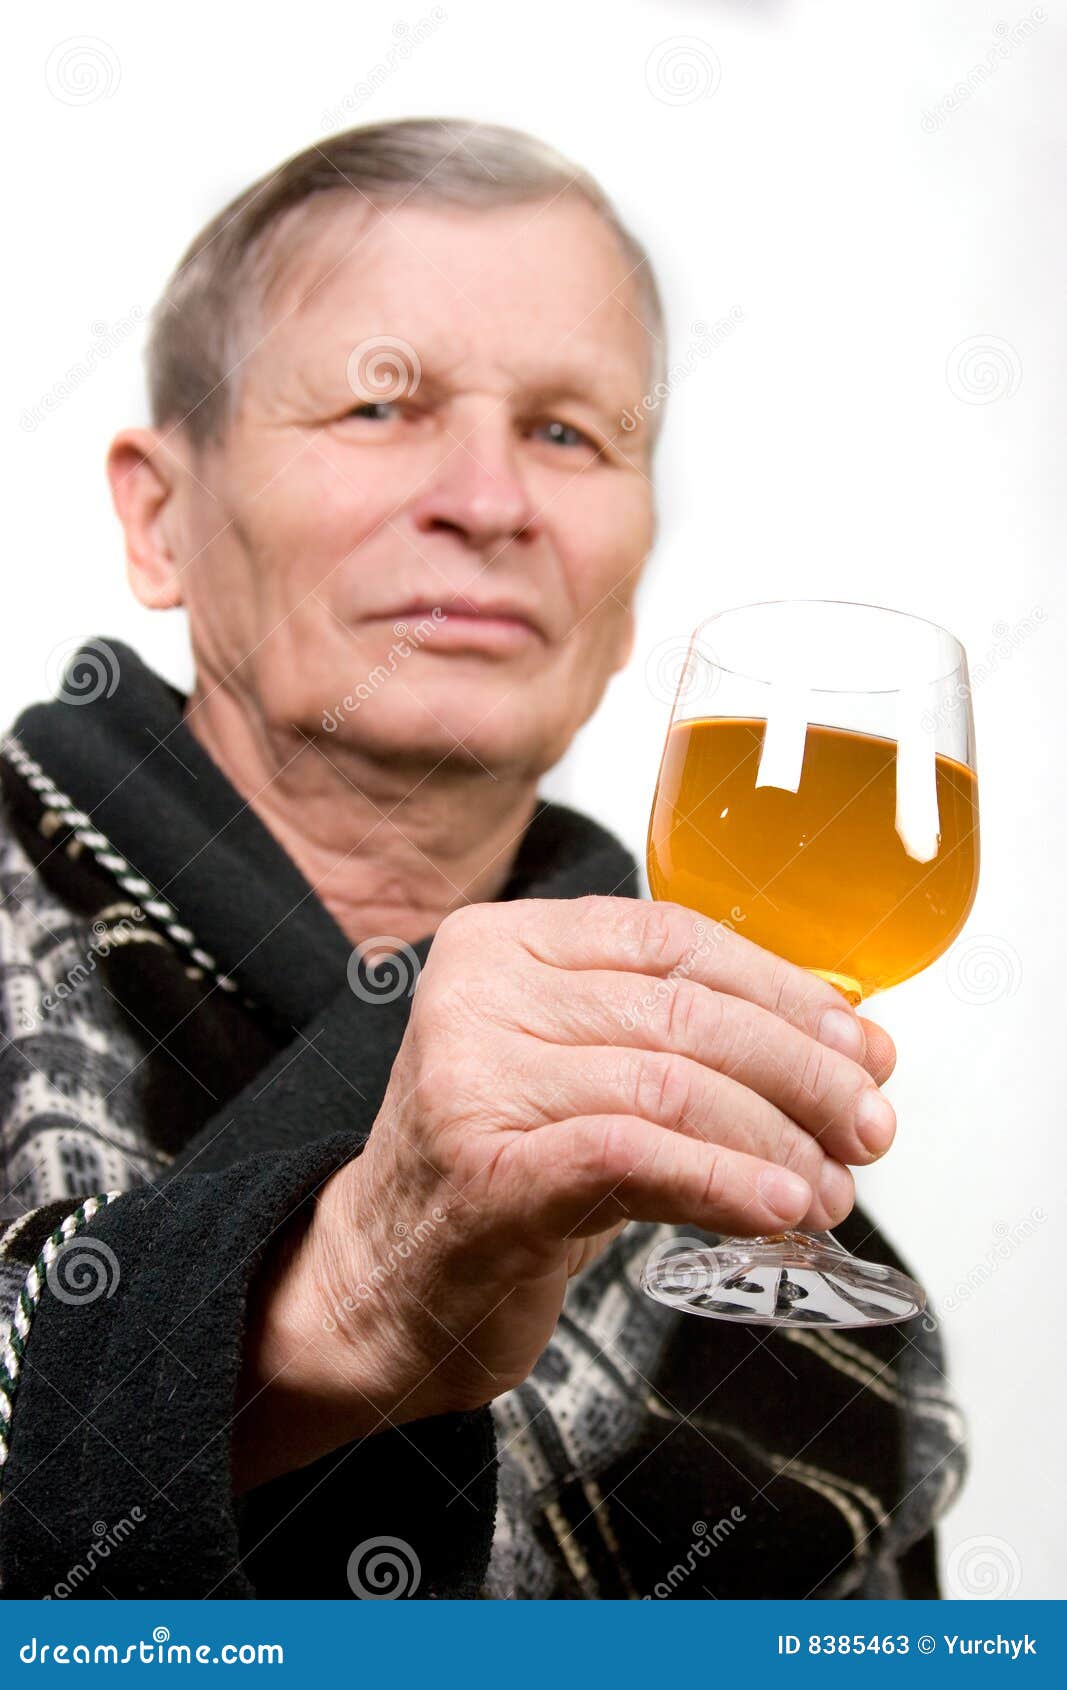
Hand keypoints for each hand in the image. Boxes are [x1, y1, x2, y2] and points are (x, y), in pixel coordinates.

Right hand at [237, 897, 895, 1485]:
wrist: (383, 1281)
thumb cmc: (504, 1170)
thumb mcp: (587, 1074)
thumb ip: (689, 1039)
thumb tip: (853, 1042)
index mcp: (504, 940)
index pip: (675, 939)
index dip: (785, 992)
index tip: (862, 1048)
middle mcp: (476, 990)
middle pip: (684, 1013)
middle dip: (802, 1073)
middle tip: (870, 1126)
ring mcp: (468, 1077)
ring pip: (670, 1085)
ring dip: (778, 1141)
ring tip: (830, 1188)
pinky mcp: (483, 1171)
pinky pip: (636, 1157)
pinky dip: (726, 1183)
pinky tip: (778, 1208)